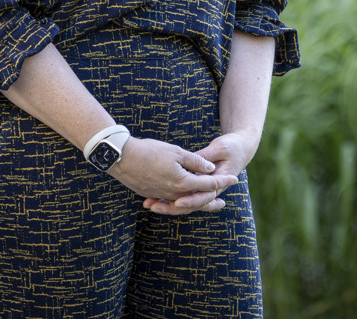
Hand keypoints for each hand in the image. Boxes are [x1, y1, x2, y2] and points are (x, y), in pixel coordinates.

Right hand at [108, 136, 236, 215]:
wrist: (121, 158)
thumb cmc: (149, 151)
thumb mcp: (176, 152)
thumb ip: (195, 161)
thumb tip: (210, 168)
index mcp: (182, 182)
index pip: (208, 184)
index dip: (223, 181)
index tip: (235, 179)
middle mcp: (173, 193)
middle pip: (197, 201)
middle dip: (211, 202)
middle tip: (223, 204)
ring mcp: (161, 195)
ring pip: (182, 204)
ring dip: (195, 204)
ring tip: (205, 204)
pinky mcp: (151, 194)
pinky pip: (169, 202)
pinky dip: (178, 203)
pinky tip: (181, 200)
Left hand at [141, 131, 258, 215]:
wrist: (241, 149)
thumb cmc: (232, 146)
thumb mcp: (220, 148)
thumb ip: (206, 157)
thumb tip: (193, 164)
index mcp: (218, 182)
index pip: (203, 196)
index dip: (190, 200)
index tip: (177, 202)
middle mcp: (210, 190)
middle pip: (190, 204)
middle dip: (171, 207)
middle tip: (154, 207)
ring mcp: (203, 189)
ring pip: (183, 202)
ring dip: (166, 205)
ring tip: (149, 204)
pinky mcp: (197, 185)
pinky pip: (181, 196)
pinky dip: (168, 198)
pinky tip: (153, 200)